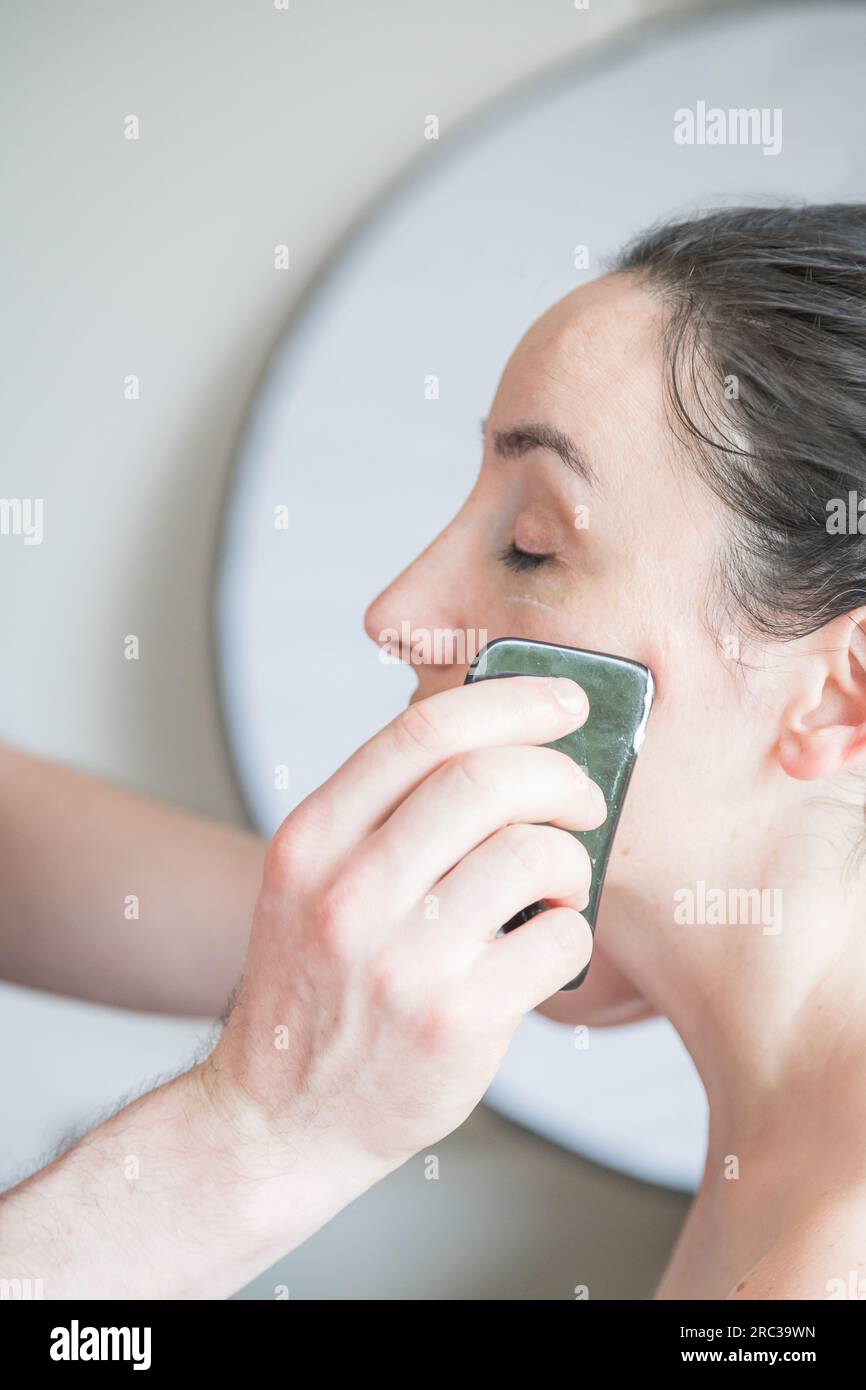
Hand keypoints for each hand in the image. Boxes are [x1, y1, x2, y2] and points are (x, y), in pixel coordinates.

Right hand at [205, 675, 605, 1186]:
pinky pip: (560, 939)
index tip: (563, 702)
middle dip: (560, 775)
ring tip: (561, 884)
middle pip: (486, 780)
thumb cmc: (317, 989)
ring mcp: (400, 961)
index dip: (511, 701)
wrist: (279, 1119)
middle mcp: (347, 894)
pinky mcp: (454, 1022)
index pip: (421, 732)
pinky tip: (549, 945)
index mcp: (311, 841)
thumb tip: (499, 743)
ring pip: (533, 854)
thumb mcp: (310, 884)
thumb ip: (379, 815)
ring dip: (572, 858)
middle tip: (583, 799)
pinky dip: (575, 931)